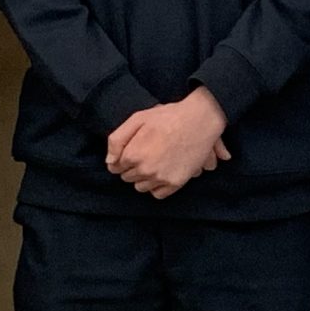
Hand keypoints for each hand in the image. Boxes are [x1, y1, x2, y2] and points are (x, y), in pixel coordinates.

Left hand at [105, 87, 230, 199]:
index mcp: (132, 154)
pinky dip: (157, 186)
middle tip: (145, 153)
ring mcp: (161, 178)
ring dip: (143, 178)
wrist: (199, 120)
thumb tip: (110, 162)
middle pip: (127, 178)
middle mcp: (145, 170)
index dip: (122, 158)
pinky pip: (157, 194)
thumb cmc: (167, 116)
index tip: (132, 150)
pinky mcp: (175, 183)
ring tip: (154, 162)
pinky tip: (161, 173)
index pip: (115, 167)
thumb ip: (117, 140)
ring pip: (141, 187)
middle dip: (132, 168)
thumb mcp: (137, 119)